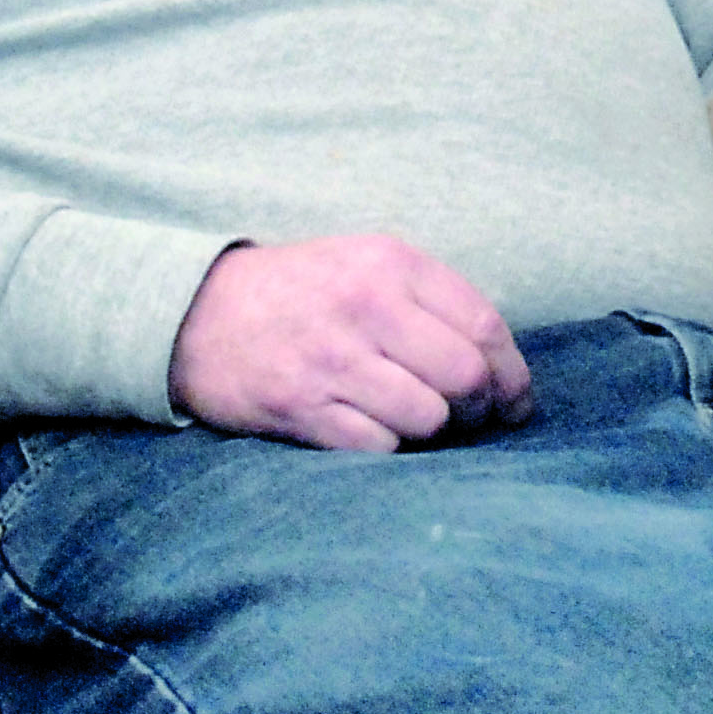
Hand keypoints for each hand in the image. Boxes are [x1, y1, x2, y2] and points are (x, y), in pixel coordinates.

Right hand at [169, 235, 533, 450]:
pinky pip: (378, 447)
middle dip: (481, 409)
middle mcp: (365, 306)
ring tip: (418, 424)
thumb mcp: (365, 264)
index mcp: (390, 264)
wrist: (196, 314)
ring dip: (433, 432)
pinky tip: (373, 431)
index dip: (513, 374)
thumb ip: (431, 301)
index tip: (516, 402)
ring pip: (427, 418)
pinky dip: (388, 448)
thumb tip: (501, 367)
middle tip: (472, 420)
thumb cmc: (301, 293)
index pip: (484, 325)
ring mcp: (331, 359)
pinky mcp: (299, 407)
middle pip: (465, 377)